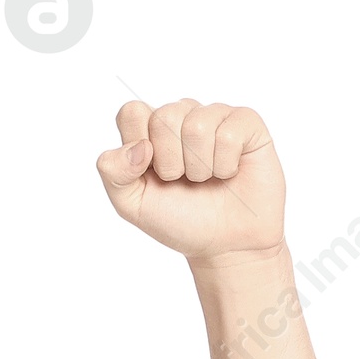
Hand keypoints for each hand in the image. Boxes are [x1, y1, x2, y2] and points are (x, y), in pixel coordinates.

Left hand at [96, 100, 285, 262]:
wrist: (225, 246)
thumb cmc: (181, 222)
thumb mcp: (133, 206)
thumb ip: (115, 174)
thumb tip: (139, 146)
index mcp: (150, 131)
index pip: (132, 112)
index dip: (139, 146)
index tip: (152, 173)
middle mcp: (181, 117)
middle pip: (164, 118)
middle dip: (171, 163)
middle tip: (184, 181)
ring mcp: (213, 115)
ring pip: (196, 126)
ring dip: (200, 168)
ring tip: (208, 179)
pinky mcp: (245, 122)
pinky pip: (228, 135)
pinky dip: (226, 166)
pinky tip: (230, 173)